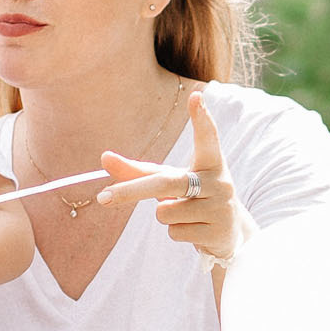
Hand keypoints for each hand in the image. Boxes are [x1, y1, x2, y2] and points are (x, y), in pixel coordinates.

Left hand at [97, 91, 253, 264]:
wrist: (228, 233)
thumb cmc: (193, 197)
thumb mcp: (170, 181)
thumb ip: (138, 171)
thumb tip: (103, 157)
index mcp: (210, 162)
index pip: (207, 137)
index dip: (202, 118)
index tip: (197, 97)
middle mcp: (219, 182)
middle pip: (165, 182)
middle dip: (131, 191)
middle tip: (102, 197)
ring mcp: (221, 207)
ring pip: (165, 212)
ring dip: (165, 216)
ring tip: (186, 215)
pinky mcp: (217, 232)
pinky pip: (174, 232)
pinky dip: (176, 233)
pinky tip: (194, 229)